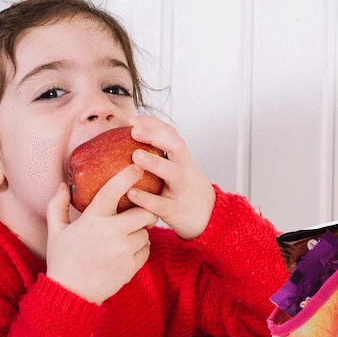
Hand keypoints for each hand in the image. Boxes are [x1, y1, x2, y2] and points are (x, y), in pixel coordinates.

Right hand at [45, 164, 158, 304]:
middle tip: (140, 210)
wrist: (71, 293)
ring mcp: (123, 251)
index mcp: (92, 220)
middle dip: (146, 209)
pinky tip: (127, 250)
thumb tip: (63, 184)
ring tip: (127, 235)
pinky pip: (147, 249)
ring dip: (141, 231)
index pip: (112, 191)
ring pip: (146, 232)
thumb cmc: (62, 260)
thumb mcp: (56, 231)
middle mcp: (111, 233)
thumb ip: (58, 205)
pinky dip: (141, 248)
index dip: (126, 176)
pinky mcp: (132, 266)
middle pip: (144, 212)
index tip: (136, 167)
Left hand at [125, 114, 215, 240]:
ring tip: (135, 156)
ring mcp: (181, 190)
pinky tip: (131, 192)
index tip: (133, 120)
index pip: (171, 133)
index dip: (153, 124)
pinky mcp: (176, 211)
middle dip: (156, 136)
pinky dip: (146, 198)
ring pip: (172, 173)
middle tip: (134, 131)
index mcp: (182, 158)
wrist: (209, 217)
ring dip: (155, 163)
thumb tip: (128, 139)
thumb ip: (161, 154)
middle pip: (176, 147)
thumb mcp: (179, 168)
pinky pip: (161, 204)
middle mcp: (185, 170)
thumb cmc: (184, 189)